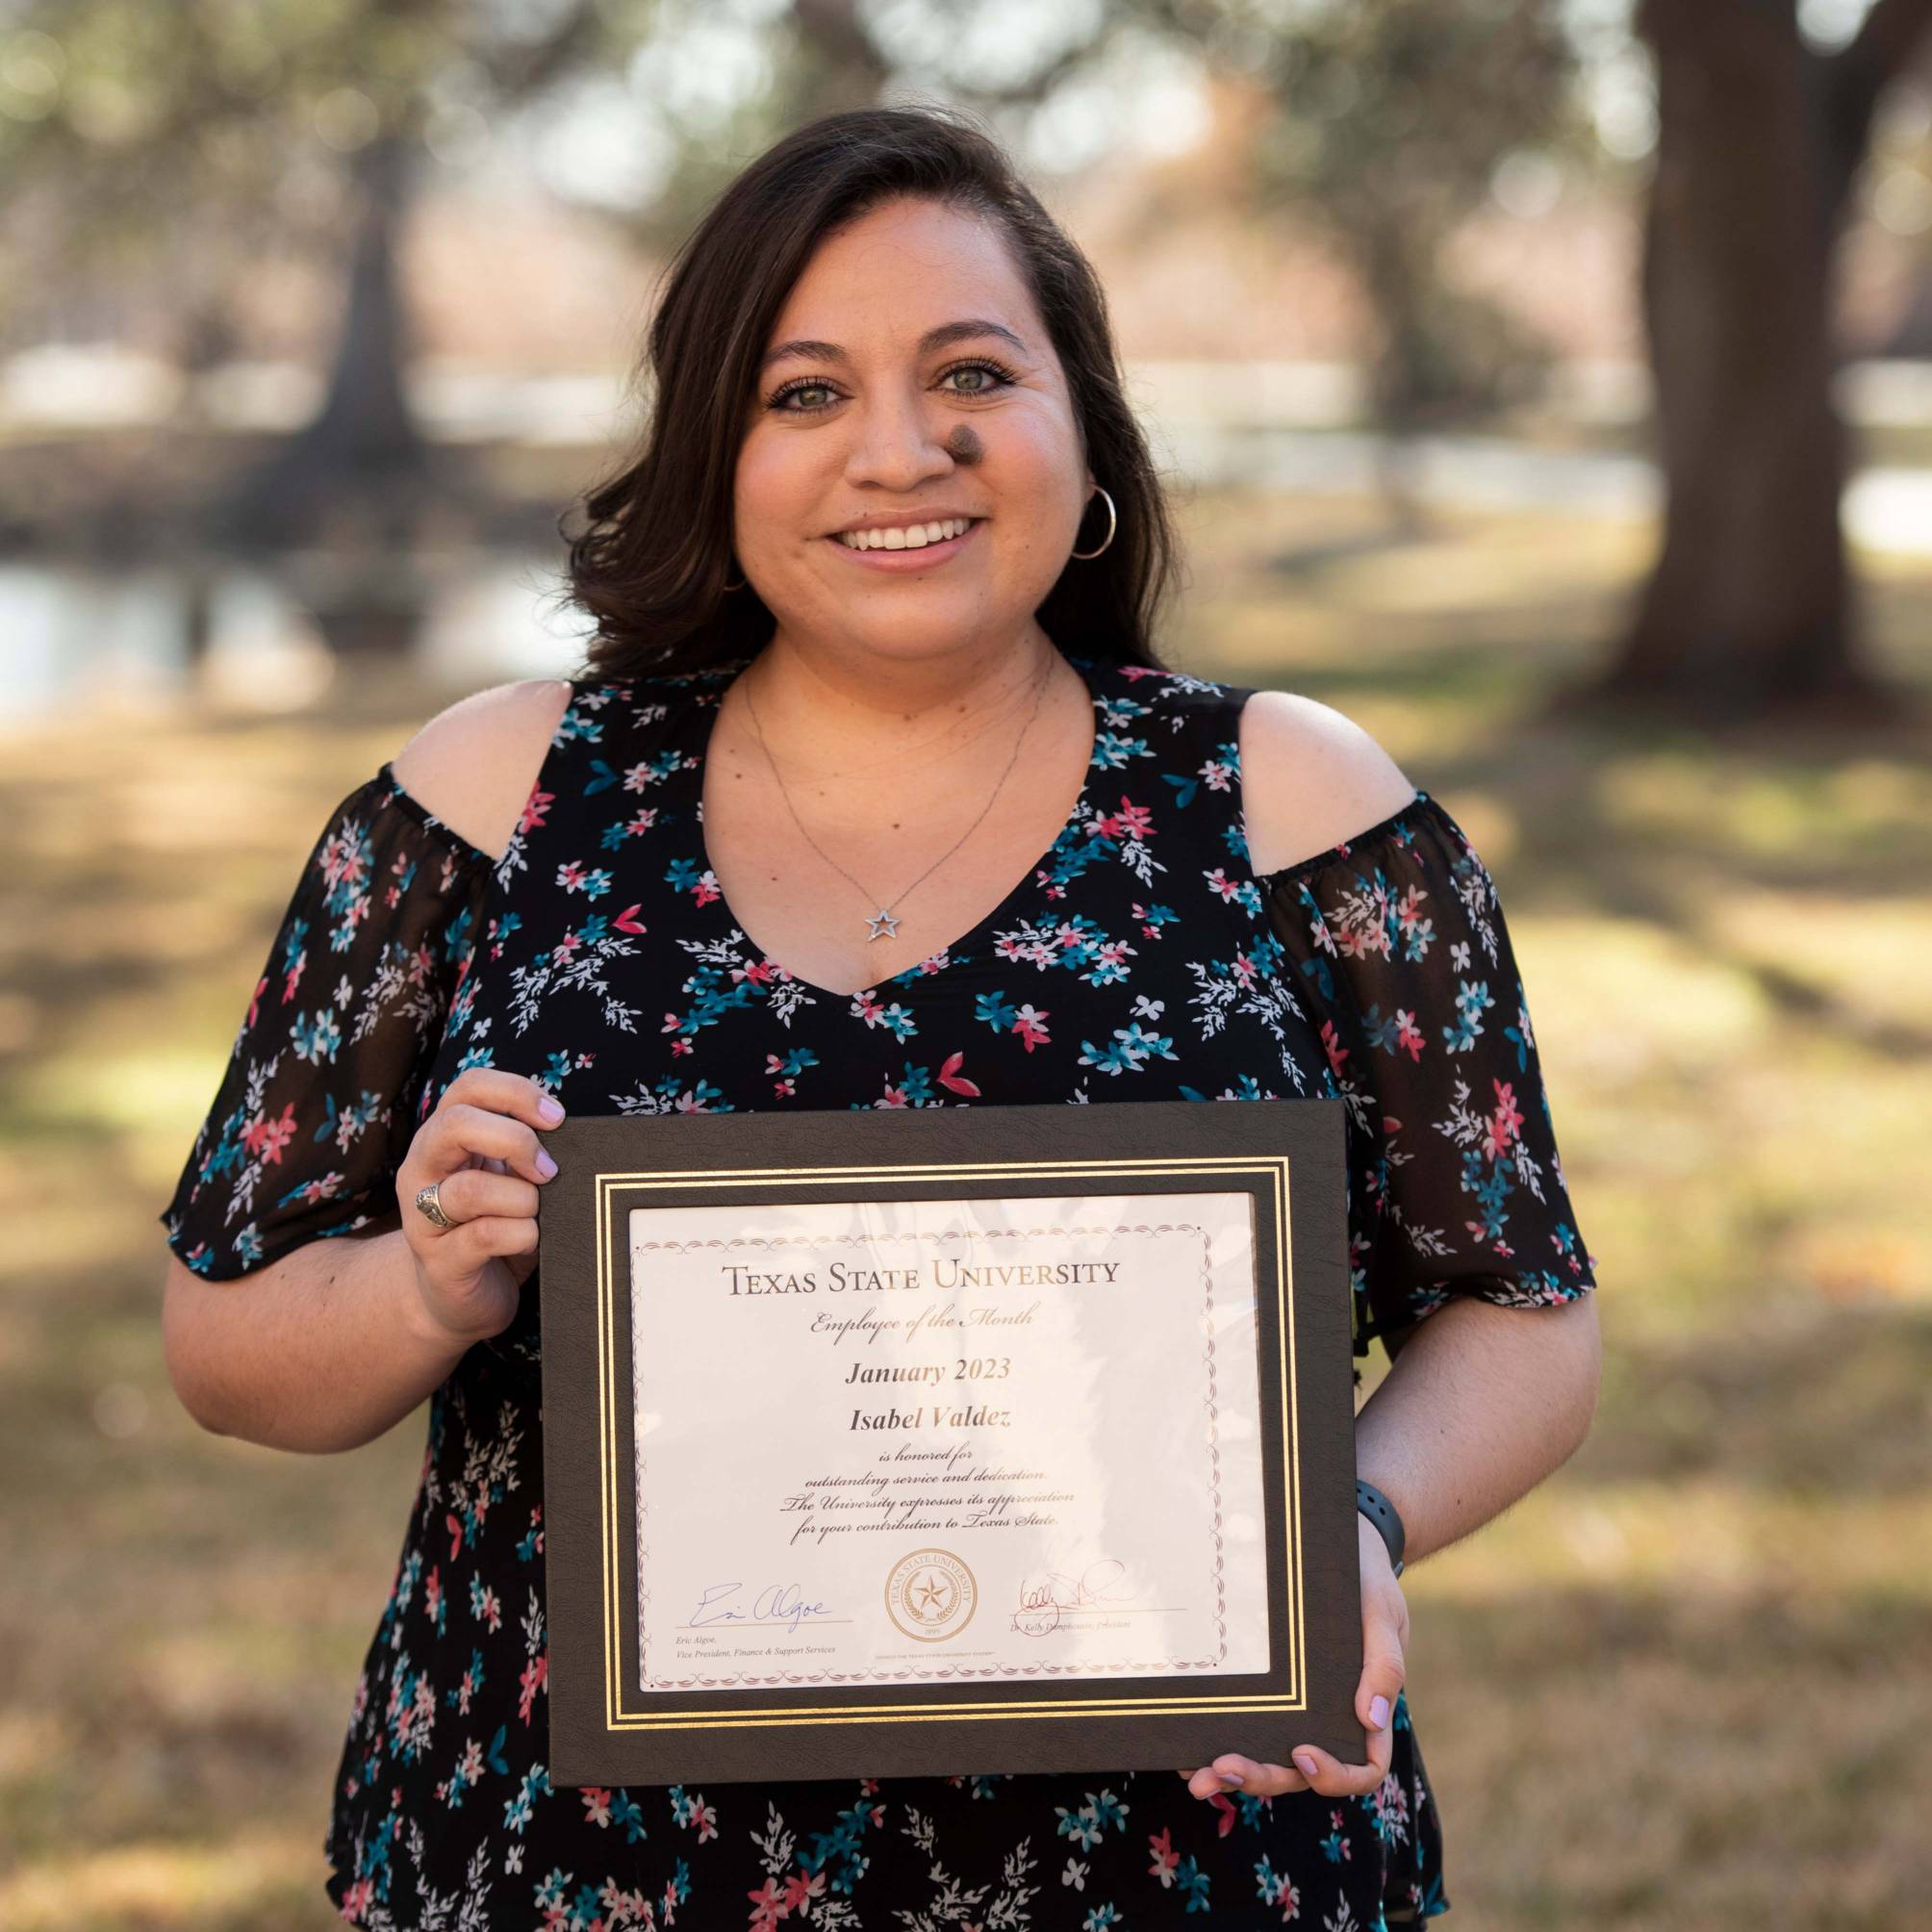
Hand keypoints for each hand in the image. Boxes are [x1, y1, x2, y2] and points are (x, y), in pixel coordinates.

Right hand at [395, 1068, 564, 1345]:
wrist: (457, 1299)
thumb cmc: (493, 1226)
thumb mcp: (508, 1177)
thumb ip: (524, 1148)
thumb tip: (566, 1127)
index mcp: (442, 1139)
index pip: (468, 1087)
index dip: (516, 1092)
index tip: (557, 1118)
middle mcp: (422, 1171)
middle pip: (455, 1124)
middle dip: (516, 1140)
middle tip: (549, 1169)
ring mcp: (423, 1218)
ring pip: (471, 1189)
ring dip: (522, 1198)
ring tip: (538, 1211)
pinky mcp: (440, 1262)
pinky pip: (484, 1236)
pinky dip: (522, 1234)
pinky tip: (532, 1238)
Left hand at [1177, 1512, 1408, 1801]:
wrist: (1337, 1544)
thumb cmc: (1367, 1583)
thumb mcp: (1382, 1615)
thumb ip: (1383, 1665)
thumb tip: (1370, 1719)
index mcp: (1366, 1711)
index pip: (1363, 1768)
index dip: (1335, 1776)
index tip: (1303, 1754)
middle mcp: (1329, 1720)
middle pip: (1302, 1773)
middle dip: (1264, 1777)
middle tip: (1224, 1768)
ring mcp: (1295, 1708)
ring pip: (1270, 1757)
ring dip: (1235, 1771)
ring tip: (1198, 1774)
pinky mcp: (1267, 1688)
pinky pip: (1246, 1722)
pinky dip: (1219, 1738)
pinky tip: (1189, 1744)